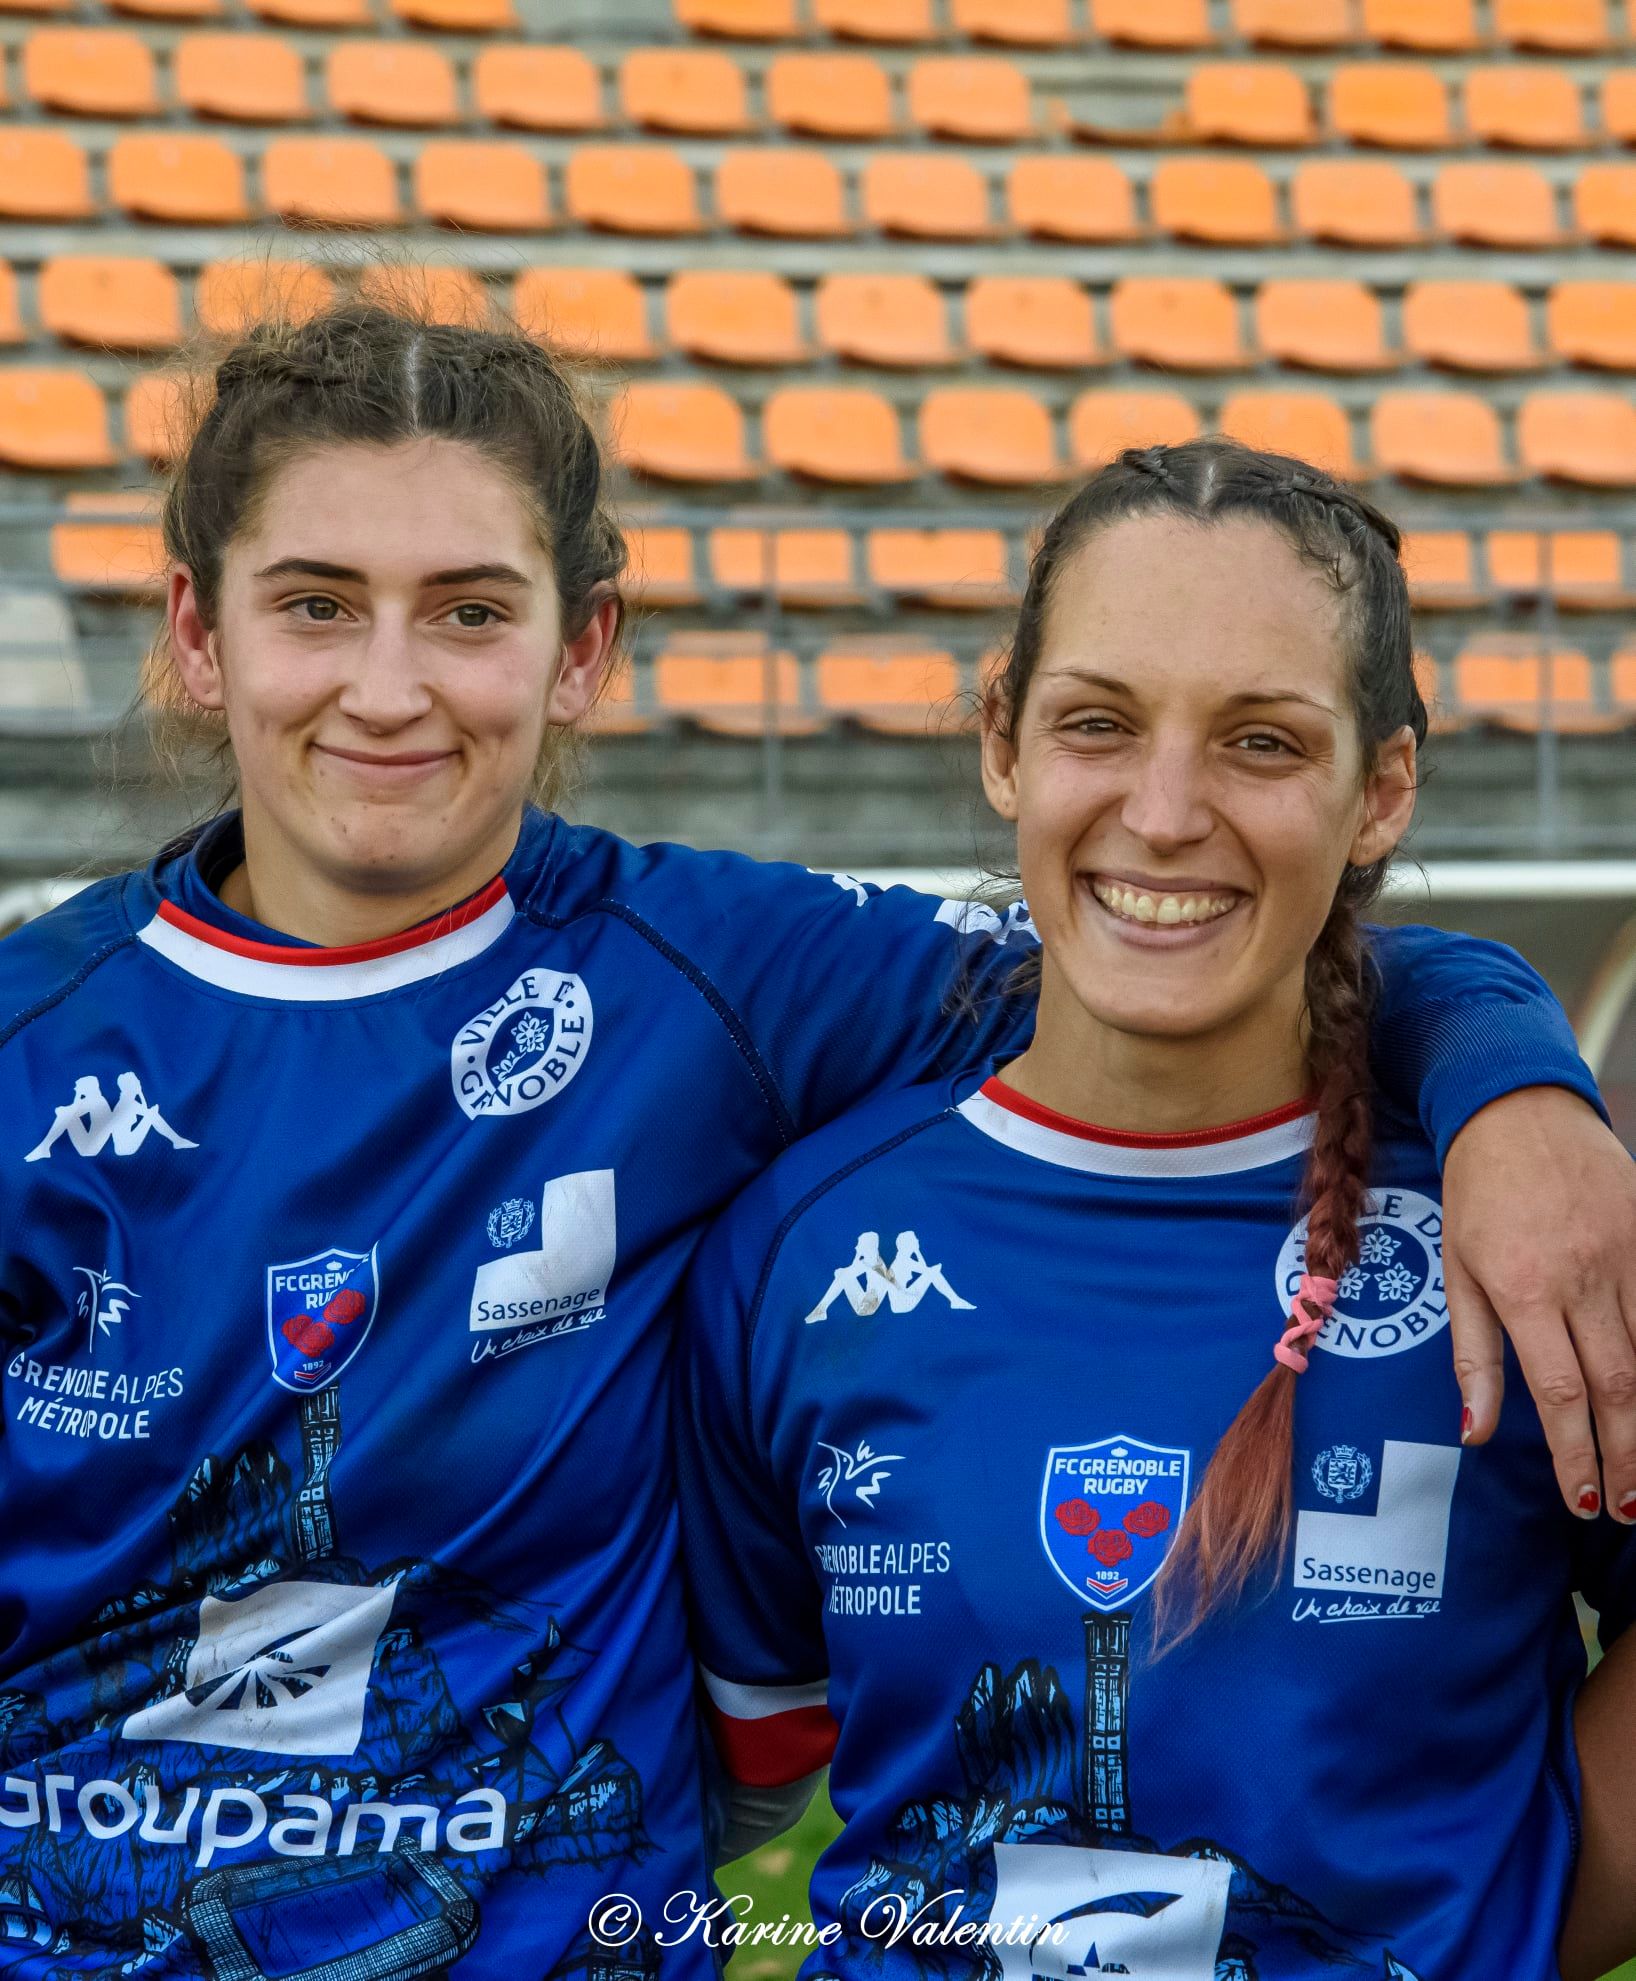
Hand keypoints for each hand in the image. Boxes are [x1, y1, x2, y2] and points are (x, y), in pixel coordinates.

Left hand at [1444, 1087, 1635, 1520]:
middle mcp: (1584, 1275)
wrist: (1518, 1113)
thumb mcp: (1456, 1272)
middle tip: (1626, 1507)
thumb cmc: (1478, 1198)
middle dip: (1626, 1456)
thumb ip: (1472, 1356)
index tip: (1582, 1500)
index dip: (1576, 1453)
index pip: (1560, 1393)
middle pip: (1619, 1384)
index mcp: (1525, 1288)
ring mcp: (1628, 1253)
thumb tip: (1474, 1434)